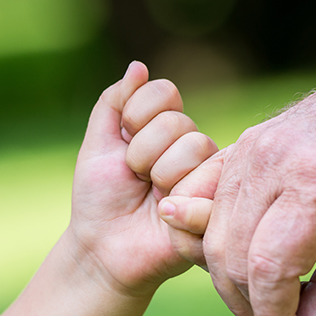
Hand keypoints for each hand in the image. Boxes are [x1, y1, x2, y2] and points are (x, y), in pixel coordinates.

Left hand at [68, 62, 217, 296]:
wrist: (103, 249)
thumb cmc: (100, 200)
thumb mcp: (97, 146)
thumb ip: (113, 103)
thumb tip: (138, 66)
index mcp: (164, 128)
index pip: (164, 92)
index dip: (135, 118)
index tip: (120, 148)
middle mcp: (190, 146)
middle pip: (176, 122)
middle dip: (141, 154)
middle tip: (135, 180)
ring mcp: (207, 173)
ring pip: (194, 147)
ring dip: (160, 177)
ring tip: (154, 200)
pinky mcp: (218, 202)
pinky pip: (210, 180)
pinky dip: (180, 200)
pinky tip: (168, 216)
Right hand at [162, 66, 315, 315]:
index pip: (270, 271)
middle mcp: (272, 162)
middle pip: (231, 258)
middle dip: (250, 309)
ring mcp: (250, 149)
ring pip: (214, 236)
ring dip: (232, 282)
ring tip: (268, 304)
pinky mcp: (242, 146)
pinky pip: (209, 204)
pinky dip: (218, 243)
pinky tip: (240, 266)